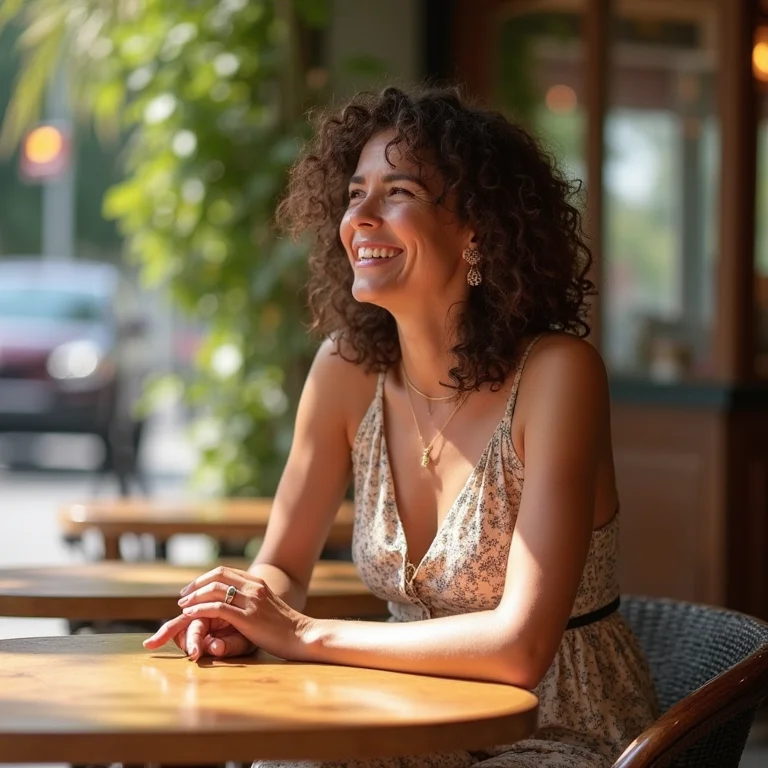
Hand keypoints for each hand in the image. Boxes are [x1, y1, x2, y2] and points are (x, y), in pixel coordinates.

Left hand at [143, 566, 311, 661]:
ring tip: (182, 606)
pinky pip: (218, 609)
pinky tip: (190, 615)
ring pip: (215, 591)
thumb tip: (239, 602)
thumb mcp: (270, 606)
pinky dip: (200, 610)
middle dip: (196, 585)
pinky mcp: (248, 618)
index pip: (225, 572)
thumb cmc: (286, 627)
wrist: (303, 635)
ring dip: (194, 597)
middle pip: (217, 577)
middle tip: (182, 596)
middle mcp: (254, 587)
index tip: (192, 588)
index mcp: (258, 583)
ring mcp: (251, 602)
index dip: (205, 578)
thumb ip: (254, 600)